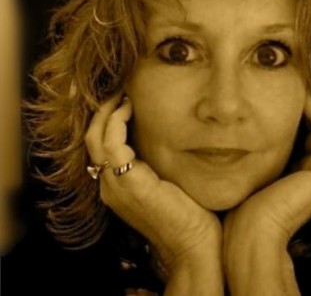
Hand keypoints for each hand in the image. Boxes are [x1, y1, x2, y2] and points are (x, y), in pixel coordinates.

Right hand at [85, 95, 223, 294]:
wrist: (194, 244)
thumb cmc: (187, 213)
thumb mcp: (166, 182)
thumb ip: (155, 163)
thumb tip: (167, 134)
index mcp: (117, 185)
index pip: (101, 146)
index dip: (107, 120)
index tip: (123, 99)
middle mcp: (109, 185)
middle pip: (92, 139)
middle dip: (102, 111)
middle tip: (118, 91)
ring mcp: (115, 185)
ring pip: (97, 138)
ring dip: (108, 112)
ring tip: (123, 95)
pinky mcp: (128, 182)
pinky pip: (112, 143)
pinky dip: (117, 121)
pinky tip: (130, 108)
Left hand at [223, 95, 310, 294]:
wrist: (248, 236)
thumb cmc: (237, 206)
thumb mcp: (239, 169)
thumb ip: (240, 151)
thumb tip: (222, 126)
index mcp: (294, 172)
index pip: (300, 131)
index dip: (291, 109)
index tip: (273, 89)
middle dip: (302, 103)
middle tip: (288, 81)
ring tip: (296, 85)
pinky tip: (301, 97)